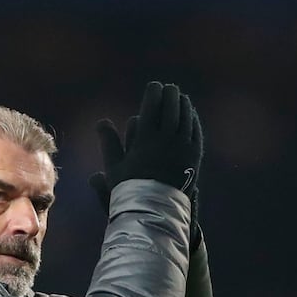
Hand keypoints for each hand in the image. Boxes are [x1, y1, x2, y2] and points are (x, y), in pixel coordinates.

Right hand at [89, 81, 202, 210]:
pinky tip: (191, 116)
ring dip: (184, 105)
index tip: (154, 87)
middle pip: (172, 108)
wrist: (153, 210)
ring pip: (186, 118)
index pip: (152, 107)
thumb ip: (109, 142)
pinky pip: (195, 132)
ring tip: (181, 98)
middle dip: (171, 95)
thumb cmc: (129, 189)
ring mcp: (182, 147)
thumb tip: (101, 122)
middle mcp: (166, 140)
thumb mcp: (114, 167)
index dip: (154, 94)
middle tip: (170, 88)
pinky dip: (193, 121)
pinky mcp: (194, 157)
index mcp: (145, 139)